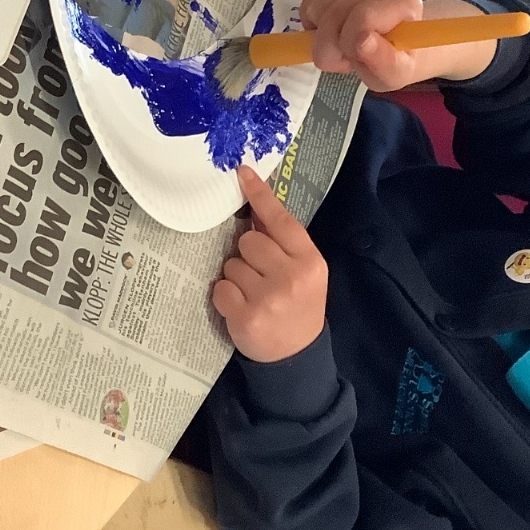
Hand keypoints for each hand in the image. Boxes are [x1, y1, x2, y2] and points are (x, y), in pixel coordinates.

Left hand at [212, 166, 327, 362]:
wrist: (297, 356)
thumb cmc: (299, 307)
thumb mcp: (304, 272)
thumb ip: (283, 243)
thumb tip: (253, 209)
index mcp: (309, 260)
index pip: (280, 220)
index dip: (259, 195)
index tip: (242, 173)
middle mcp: (291, 276)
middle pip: (248, 240)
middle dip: (248, 254)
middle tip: (260, 276)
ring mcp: (268, 297)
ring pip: (231, 264)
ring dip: (236, 277)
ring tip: (253, 295)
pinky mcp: (246, 316)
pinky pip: (220, 288)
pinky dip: (225, 297)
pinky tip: (242, 308)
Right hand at [299, 0, 498, 89]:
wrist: (414, 35)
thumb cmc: (407, 57)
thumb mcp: (398, 75)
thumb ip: (383, 65)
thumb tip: (362, 42)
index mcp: (406, 6)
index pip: (363, 22)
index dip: (352, 43)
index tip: (351, 60)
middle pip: (337, 16)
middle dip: (331, 46)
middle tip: (342, 62)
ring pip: (321, 5)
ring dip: (321, 31)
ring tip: (341, 44)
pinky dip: (314, 16)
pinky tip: (331, 26)